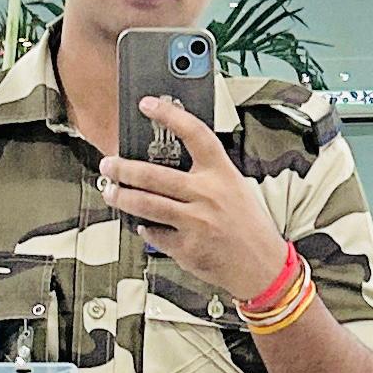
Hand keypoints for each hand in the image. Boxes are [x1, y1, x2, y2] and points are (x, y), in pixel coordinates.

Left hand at [99, 100, 286, 301]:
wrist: (263, 267)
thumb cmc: (248, 227)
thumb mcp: (235, 189)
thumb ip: (206, 176)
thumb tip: (167, 164)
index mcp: (222, 174)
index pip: (195, 134)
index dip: (170, 115)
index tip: (149, 105)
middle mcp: (208, 195)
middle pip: (154, 175)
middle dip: (123, 169)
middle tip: (110, 165)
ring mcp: (196, 222)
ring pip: (146, 205)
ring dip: (122, 197)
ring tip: (112, 192)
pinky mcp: (186, 247)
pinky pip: (155, 234)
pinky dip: (146, 229)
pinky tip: (145, 225)